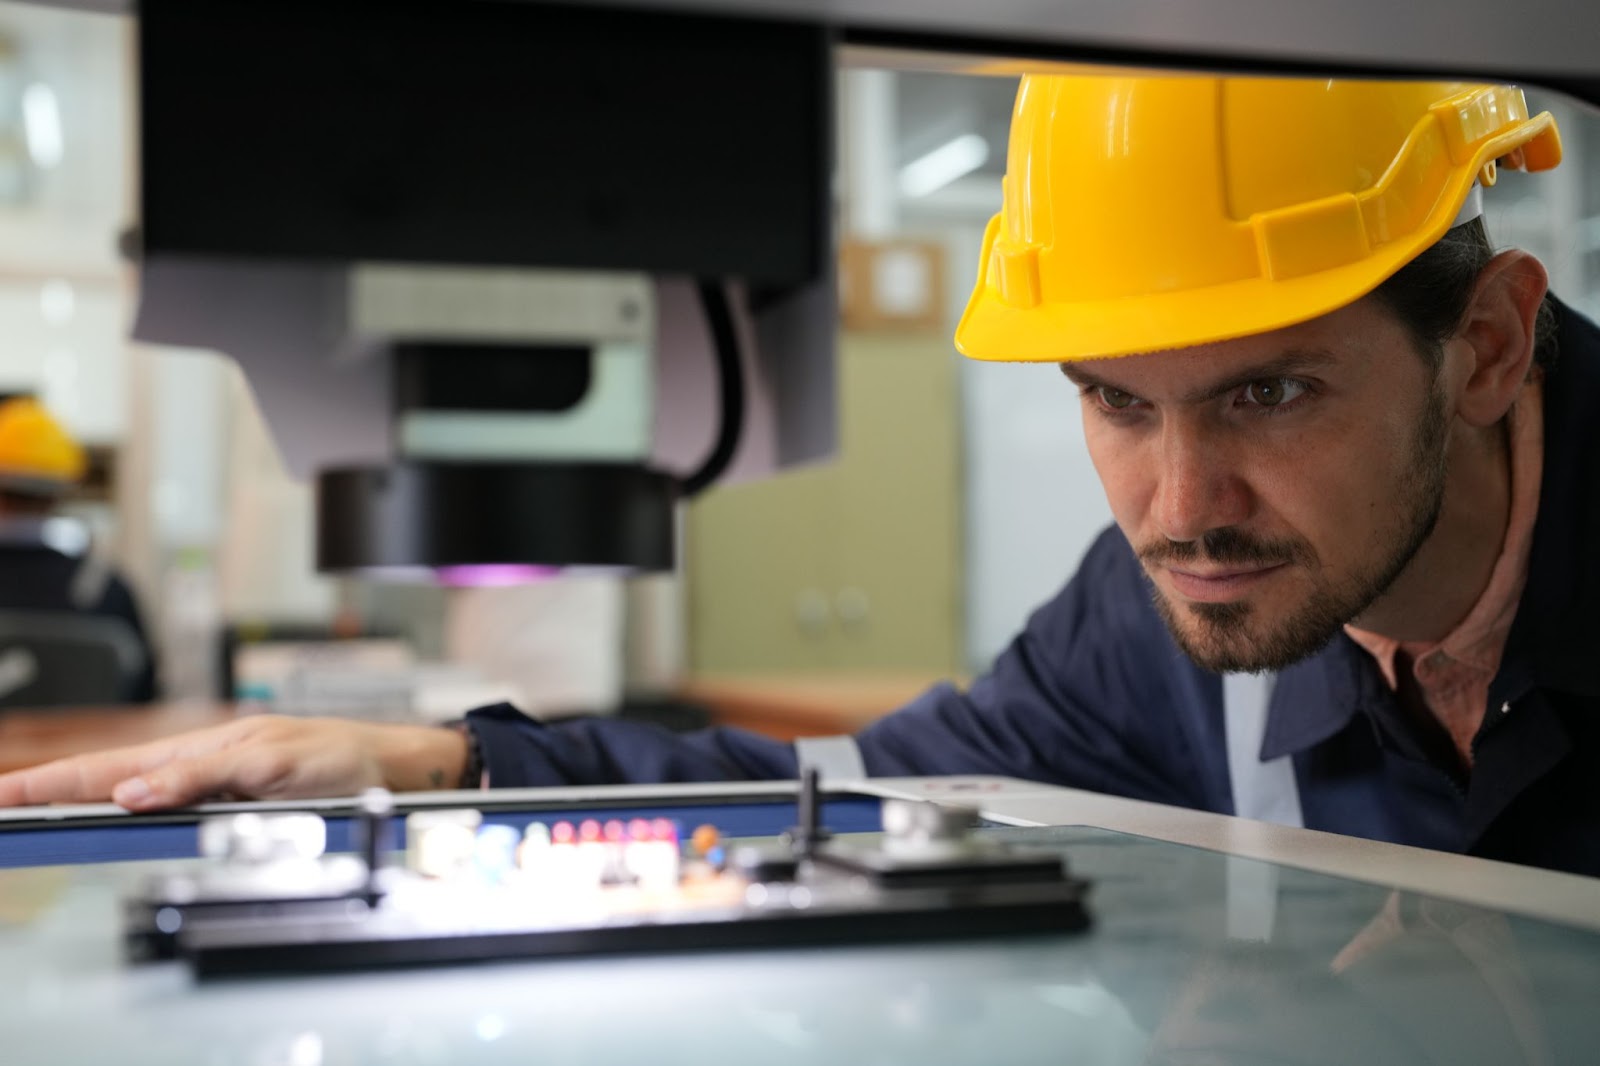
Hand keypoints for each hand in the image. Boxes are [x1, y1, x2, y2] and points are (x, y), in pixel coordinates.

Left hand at [0, 715, 468, 810]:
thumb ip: (199, 790)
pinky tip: (139, 794)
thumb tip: (133, 799)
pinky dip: (174, 783)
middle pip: (119, 765)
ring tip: (38, 791)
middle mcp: (213, 753)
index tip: (9, 795)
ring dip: (93, 778)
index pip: (115, 773)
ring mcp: (242, 755)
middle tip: (3, 794)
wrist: (392, 760)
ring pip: (155, 765)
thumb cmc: (329, 770)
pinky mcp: (274, 762)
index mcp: (203, 762)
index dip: (59, 783)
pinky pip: (215, 773)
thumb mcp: (258, 780)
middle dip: (55, 779)